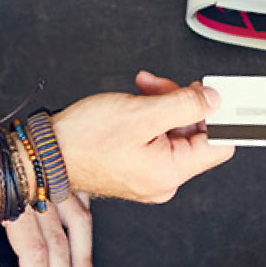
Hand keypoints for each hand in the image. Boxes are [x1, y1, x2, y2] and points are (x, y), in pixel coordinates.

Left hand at [0, 119, 93, 266]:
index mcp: (15, 202)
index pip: (34, 252)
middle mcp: (40, 190)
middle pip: (60, 245)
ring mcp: (55, 179)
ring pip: (79, 225)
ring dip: (83, 260)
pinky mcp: (63, 172)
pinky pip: (84, 202)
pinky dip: (87, 227)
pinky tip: (87, 245)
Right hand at [52, 70, 235, 202]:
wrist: (45, 153)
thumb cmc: (82, 139)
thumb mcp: (142, 112)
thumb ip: (185, 105)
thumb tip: (213, 100)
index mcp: (171, 172)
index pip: (220, 144)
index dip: (220, 117)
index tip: (218, 97)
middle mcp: (165, 180)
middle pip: (196, 134)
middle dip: (183, 103)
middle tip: (163, 86)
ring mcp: (151, 176)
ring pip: (176, 132)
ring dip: (164, 105)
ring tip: (143, 90)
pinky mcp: (139, 168)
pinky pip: (158, 139)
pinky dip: (152, 117)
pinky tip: (138, 102)